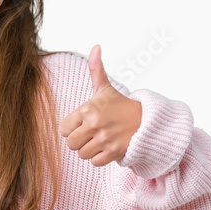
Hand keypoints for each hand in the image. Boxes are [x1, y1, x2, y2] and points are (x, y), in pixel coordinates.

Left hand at [59, 44, 141, 166]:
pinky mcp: (113, 152)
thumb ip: (96, 69)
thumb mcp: (105, 88)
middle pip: (71, 144)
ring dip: (90, 150)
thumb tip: (96, 46)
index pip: (64, 129)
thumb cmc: (121, 105)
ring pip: (82, 154)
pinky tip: (108, 148)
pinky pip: (95, 162)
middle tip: (92, 134)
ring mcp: (104, 139)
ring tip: (100, 141)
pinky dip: (100, 158)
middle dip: (79, 141)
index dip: (72, 129)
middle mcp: (95, 124)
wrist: (146, 120)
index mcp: (88, 109)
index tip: (84, 124)